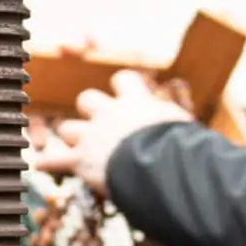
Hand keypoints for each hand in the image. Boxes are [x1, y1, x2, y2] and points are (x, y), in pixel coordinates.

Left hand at [34, 69, 192, 194]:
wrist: (162, 166)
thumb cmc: (183, 150)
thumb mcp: (185, 131)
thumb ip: (178, 129)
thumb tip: (204, 144)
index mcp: (138, 103)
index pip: (124, 79)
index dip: (121, 87)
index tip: (124, 93)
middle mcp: (111, 114)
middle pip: (87, 99)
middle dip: (90, 111)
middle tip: (98, 126)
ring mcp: (92, 136)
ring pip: (67, 128)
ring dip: (71, 139)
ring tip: (78, 152)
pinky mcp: (80, 160)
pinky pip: (54, 160)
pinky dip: (48, 163)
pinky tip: (41, 165)